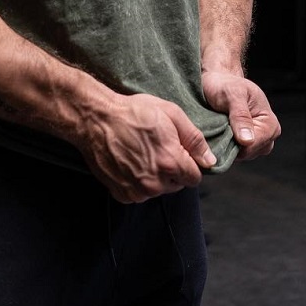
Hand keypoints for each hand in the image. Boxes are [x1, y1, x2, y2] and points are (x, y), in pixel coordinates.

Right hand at [75, 93, 216, 203]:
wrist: (95, 119)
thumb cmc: (132, 112)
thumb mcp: (170, 113)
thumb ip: (194, 139)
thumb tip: (210, 160)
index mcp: (171, 163)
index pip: (194, 178)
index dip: (188, 162)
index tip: (176, 149)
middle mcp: (155, 183)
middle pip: (176, 185)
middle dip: (172, 169)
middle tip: (156, 147)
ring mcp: (136, 191)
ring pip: (157, 190)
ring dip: (155, 177)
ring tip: (140, 153)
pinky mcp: (121, 194)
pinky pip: (139, 194)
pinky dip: (137, 182)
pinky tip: (129, 162)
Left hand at [201, 70, 280, 160]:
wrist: (217, 82)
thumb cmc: (226, 84)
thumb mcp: (233, 94)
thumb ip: (240, 115)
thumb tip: (247, 140)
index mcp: (270, 124)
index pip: (253, 145)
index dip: (234, 140)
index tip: (220, 128)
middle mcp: (267, 137)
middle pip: (247, 153)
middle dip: (230, 143)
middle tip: (217, 125)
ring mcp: (257, 144)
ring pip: (240, 156)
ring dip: (226, 144)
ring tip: (218, 127)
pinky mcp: (245, 147)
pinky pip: (234, 154)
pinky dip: (224, 146)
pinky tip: (218, 133)